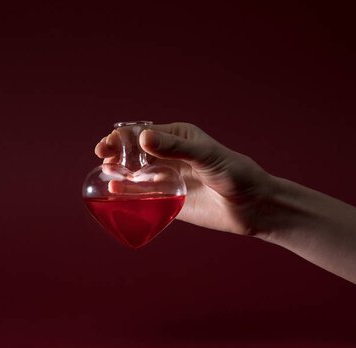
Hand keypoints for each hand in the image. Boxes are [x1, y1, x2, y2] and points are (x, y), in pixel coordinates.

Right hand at [95, 122, 273, 235]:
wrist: (252, 206)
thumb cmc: (235, 173)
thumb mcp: (205, 156)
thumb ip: (175, 148)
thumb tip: (143, 139)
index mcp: (176, 138)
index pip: (141, 133)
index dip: (121, 137)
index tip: (108, 145)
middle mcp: (168, 156)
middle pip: (133, 153)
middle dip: (115, 153)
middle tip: (103, 158)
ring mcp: (167, 178)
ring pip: (134, 174)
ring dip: (119, 173)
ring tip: (107, 176)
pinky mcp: (167, 200)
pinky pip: (142, 196)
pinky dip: (128, 193)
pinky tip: (115, 193)